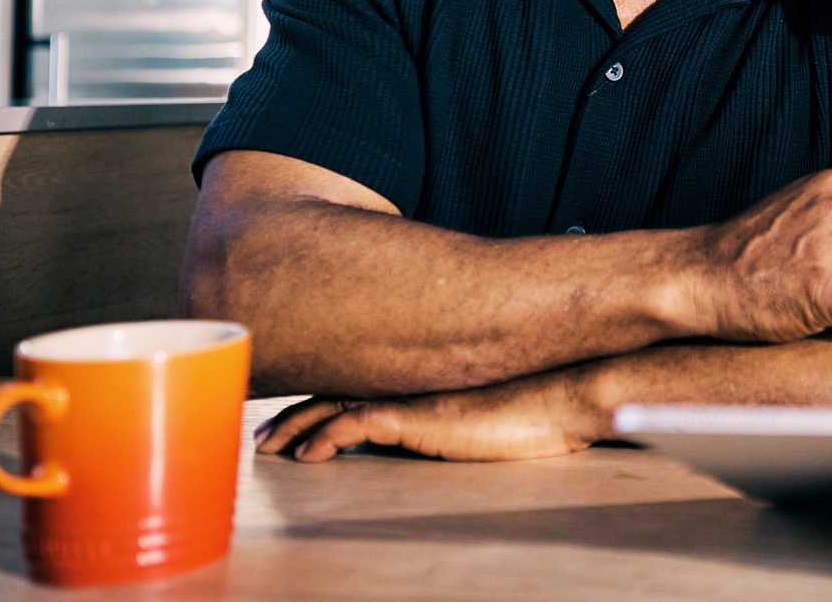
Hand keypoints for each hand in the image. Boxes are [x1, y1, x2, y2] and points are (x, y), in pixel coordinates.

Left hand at [255, 367, 607, 462]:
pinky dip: (325, 439)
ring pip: (333, 406)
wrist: (567, 392)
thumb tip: (455, 421)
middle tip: (264, 434)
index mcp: (425, 376)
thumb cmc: (543, 400)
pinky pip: (355, 426)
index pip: (359, 381)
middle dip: (293, 413)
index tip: (293, 417)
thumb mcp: (491, 405)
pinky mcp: (418, 416)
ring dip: (296, 428)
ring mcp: (412, 395)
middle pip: (335, 390)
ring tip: (269, 448)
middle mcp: (411, 379)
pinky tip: (308, 455)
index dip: (321, 398)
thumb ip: (462, 407)